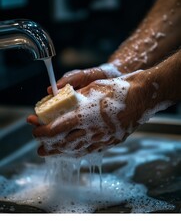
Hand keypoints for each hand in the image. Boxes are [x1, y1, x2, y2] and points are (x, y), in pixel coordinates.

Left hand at [28, 69, 170, 157]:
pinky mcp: (111, 142)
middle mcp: (92, 130)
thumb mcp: (92, 87)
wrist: (141, 97)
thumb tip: (57, 98)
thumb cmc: (117, 88)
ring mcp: (102, 138)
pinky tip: (73, 152)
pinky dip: (78, 152)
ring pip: (77, 150)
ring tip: (52, 153)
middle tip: (39, 148)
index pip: (57, 129)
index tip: (35, 131)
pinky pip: (90, 150)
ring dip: (61, 152)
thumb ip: (74, 96)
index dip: (43, 132)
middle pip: (64, 143)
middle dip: (49, 146)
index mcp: (85, 115)